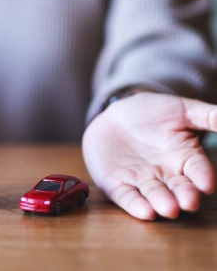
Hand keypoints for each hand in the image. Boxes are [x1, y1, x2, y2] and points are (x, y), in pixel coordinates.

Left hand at [82, 92, 215, 219]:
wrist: (114, 114)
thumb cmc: (152, 112)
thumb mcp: (182, 110)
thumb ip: (208, 116)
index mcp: (186, 158)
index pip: (199, 170)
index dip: (203, 177)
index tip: (207, 184)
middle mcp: (166, 175)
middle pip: (179, 188)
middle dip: (185, 196)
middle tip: (189, 202)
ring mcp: (142, 181)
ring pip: (154, 196)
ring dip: (161, 203)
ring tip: (169, 209)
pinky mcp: (117, 185)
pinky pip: (127, 197)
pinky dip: (135, 205)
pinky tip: (145, 212)